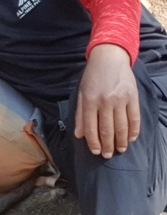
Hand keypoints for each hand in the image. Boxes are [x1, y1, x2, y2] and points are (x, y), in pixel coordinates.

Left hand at [74, 44, 139, 158]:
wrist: (110, 58)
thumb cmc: (92, 77)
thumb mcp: (81, 93)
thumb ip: (81, 115)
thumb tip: (79, 135)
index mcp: (90, 101)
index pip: (91, 128)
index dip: (93, 143)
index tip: (96, 152)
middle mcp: (105, 101)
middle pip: (107, 130)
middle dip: (108, 145)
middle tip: (108, 155)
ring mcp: (121, 99)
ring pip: (122, 126)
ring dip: (121, 141)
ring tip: (120, 150)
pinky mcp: (133, 97)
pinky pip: (134, 118)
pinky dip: (134, 130)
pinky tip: (131, 138)